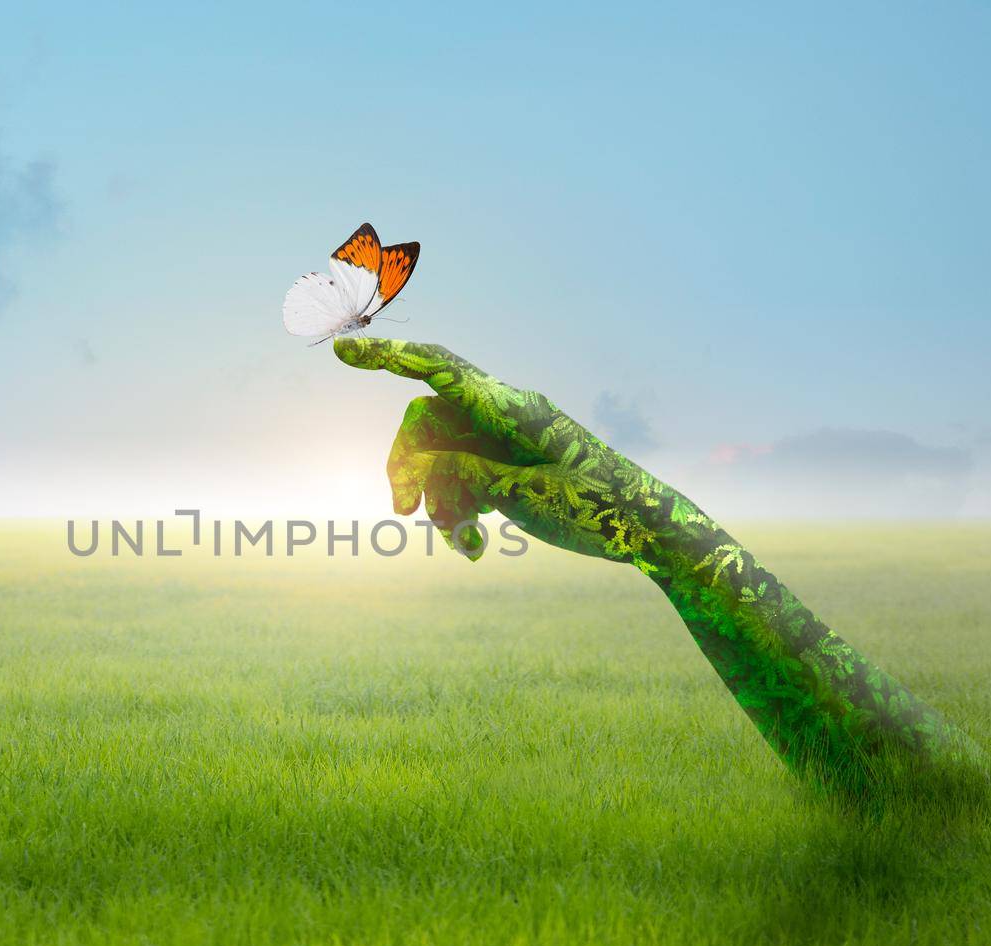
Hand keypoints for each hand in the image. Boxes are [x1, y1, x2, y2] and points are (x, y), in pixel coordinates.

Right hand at [334, 337, 659, 564]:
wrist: (648, 533)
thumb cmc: (598, 509)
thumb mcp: (524, 496)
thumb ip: (466, 473)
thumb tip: (418, 463)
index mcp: (513, 408)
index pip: (438, 369)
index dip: (386, 359)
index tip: (342, 352)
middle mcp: (503, 416)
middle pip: (426, 424)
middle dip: (409, 467)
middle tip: (401, 511)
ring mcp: (503, 442)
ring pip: (440, 459)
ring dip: (439, 502)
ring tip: (464, 545)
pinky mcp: (507, 468)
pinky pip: (462, 480)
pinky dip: (459, 512)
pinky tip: (476, 547)